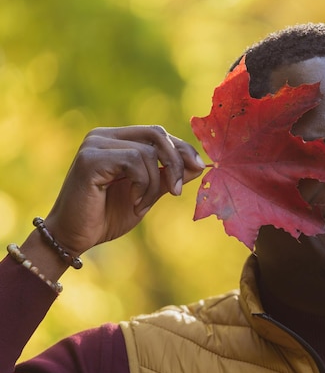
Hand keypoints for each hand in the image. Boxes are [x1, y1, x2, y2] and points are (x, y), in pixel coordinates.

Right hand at [43, 125, 205, 256]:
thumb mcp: (148, 194)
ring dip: (154, 184)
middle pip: (156, 134)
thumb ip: (169, 177)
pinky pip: (134, 162)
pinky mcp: (90, 158)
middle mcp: (104, 136)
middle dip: (176, 162)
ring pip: (148, 153)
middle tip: (177, 190)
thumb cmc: (107, 216)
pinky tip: (133, 202)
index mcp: (116, 139)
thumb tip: (200, 165)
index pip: (158, 134)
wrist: (74, 237)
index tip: (201, 167)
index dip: (182, 149)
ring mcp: (95, 144)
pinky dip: (142, 185)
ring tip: (141, 204)